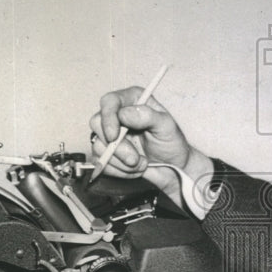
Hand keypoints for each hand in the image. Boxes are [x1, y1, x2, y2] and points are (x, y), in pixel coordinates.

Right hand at [88, 87, 211, 204]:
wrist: (173, 168)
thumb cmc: (172, 143)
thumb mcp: (166, 126)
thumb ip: (148, 116)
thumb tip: (124, 114)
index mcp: (132, 100)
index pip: (109, 102)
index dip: (108, 118)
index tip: (114, 136)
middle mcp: (118, 115)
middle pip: (97, 124)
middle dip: (116, 147)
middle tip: (134, 159)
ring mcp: (110, 134)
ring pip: (98, 146)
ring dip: (121, 161)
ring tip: (141, 162)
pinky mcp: (106, 153)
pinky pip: (100, 163)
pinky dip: (118, 170)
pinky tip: (134, 168)